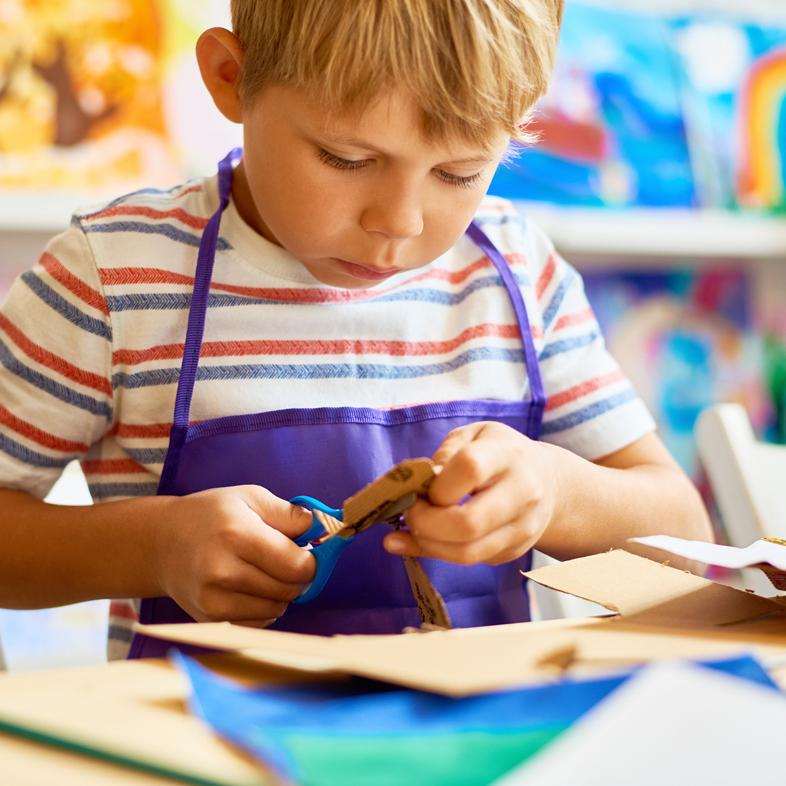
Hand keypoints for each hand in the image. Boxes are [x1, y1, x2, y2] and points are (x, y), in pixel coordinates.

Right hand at [154, 485, 314, 626]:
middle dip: (297, 576)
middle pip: (290, 590)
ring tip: (263, 571)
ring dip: (281, 593)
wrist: (162, 543)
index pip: (297, 566)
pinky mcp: (210, 619)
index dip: (310, 560)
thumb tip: (318, 527)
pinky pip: (259, 622)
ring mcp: (214, 600)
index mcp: (237, 536)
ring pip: (277, 609)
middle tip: (284, 559)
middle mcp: (224, 572)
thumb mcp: (249, 497)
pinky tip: (249, 587)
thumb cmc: (211, 514)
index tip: (305, 551)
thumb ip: (288, 513)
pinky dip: (264, 607)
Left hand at [383, 422, 562, 564]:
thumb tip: (418, 482)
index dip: (437, 484)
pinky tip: (426, 538)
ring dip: (429, 544)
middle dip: (425, 523)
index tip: (422, 487)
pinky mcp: (514, 552)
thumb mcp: (474, 435)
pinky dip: (438, 552)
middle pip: (468, 523)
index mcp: (508, 455)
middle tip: (411, 513)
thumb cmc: (500, 452)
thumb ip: (445, 454)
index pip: (470, 469)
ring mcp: (522, 528)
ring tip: (416, 527)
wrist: (547, 481)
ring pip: (467, 553)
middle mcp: (522, 493)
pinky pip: (469, 560)